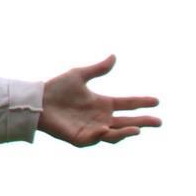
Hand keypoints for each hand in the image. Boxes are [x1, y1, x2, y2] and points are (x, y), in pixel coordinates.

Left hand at [38, 54, 159, 146]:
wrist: (37, 100)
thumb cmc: (57, 88)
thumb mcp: (79, 75)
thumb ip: (98, 69)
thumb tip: (114, 56)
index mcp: (103, 104)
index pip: (127, 104)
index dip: (142, 102)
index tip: (157, 101)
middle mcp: (101, 118)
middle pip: (127, 121)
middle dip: (143, 122)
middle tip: (158, 122)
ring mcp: (92, 130)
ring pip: (115, 133)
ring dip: (126, 131)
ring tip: (138, 129)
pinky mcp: (81, 139)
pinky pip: (95, 139)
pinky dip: (103, 135)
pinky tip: (107, 129)